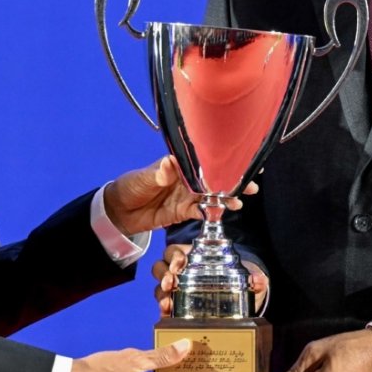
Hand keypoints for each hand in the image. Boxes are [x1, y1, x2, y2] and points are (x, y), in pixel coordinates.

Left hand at [103, 156, 257, 235]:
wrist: (118, 211)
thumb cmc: (130, 186)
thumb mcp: (142, 178)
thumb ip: (157, 173)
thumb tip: (168, 164)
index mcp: (177, 164)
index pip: (202, 160)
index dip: (220, 160)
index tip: (238, 159)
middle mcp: (185, 179)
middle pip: (213, 178)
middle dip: (232, 180)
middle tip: (252, 183)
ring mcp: (186, 196)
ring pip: (211, 196)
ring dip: (227, 197)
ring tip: (241, 200)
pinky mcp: (183, 212)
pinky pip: (201, 212)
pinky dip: (213, 212)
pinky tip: (225, 212)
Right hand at [150, 243, 268, 316]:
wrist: (239, 300)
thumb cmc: (238, 280)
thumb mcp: (247, 276)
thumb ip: (255, 277)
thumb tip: (259, 280)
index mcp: (193, 257)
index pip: (175, 251)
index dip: (174, 255)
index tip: (179, 263)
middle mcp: (181, 272)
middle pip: (161, 268)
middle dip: (164, 274)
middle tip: (171, 283)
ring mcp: (178, 291)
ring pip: (160, 287)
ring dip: (161, 294)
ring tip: (167, 302)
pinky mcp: (178, 308)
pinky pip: (165, 307)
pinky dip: (164, 311)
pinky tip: (167, 315)